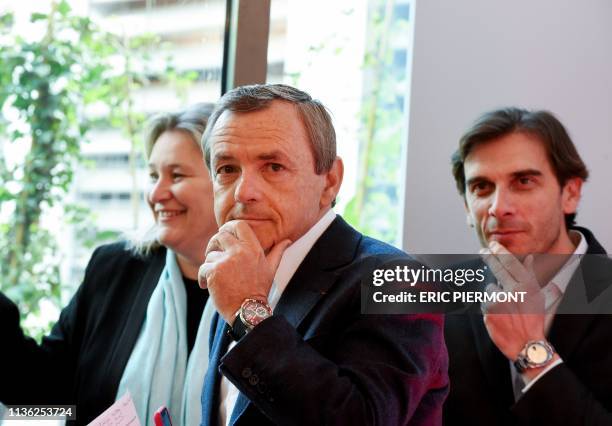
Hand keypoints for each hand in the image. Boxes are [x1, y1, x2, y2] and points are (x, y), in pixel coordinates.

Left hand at [198, 220, 290, 322]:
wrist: (248, 311)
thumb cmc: (258, 290)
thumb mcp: (271, 269)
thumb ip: (277, 252)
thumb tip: (287, 240)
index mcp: (253, 248)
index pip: (239, 225)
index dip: (228, 227)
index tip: (224, 235)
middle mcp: (240, 251)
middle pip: (220, 236)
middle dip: (213, 244)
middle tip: (212, 254)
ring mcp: (227, 261)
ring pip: (210, 255)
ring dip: (209, 266)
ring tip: (215, 278)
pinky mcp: (214, 271)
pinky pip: (203, 268)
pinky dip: (202, 278)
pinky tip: (207, 286)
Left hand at [480, 242, 546, 361]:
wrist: (526, 345)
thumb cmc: (532, 320)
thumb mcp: (537, 297)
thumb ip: (531, 276)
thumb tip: (528, 257)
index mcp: (528, 287)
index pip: (511, 263)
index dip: (500, 252)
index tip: (493, 245)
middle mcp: (514, 291)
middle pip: (497, 268)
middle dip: (489, 258)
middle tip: (482, 250)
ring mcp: (500, 301)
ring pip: (490, 288)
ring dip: (494, 295)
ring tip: (504, 308)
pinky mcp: (489, 311)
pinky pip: (484, 302)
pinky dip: (488, 307)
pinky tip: (498, 315)